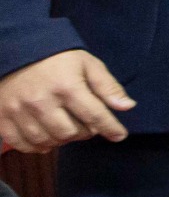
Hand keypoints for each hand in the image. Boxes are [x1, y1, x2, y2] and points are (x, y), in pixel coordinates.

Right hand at [0, 50, 134, 150]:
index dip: (111, 128)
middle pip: (71, 133)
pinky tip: (47, 136)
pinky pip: (23, 145)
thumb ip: (107, 87)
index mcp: (67, 86)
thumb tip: (127, 107)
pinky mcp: (3, 118)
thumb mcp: (87, 64)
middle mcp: (42, 101)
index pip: (94, 116)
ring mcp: (19, 112)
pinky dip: (38, 146)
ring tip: (67, 127)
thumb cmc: (57, 58)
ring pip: (48, 141)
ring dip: (62, 140)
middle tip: (87, 124)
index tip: (120, 135)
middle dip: (85, 132)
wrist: (17, 51)